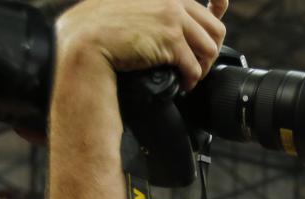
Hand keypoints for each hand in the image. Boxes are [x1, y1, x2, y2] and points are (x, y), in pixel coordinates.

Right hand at [57, 0, 227, 90]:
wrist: (84, 40)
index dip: (217, 6)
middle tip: (199, 64)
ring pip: (209, 48)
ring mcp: (171, 19)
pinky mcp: (169, 41)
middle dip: (209, 50)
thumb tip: (158, 25)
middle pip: (213, 28)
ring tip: (190, 77)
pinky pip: (193, 66)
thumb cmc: (96, 27)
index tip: (220, 5)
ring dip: (202, 68)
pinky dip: (191, 80)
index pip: (201, 2)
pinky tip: (183, 85)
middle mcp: (171, 2)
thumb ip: (144, 9)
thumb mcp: (123, 7)